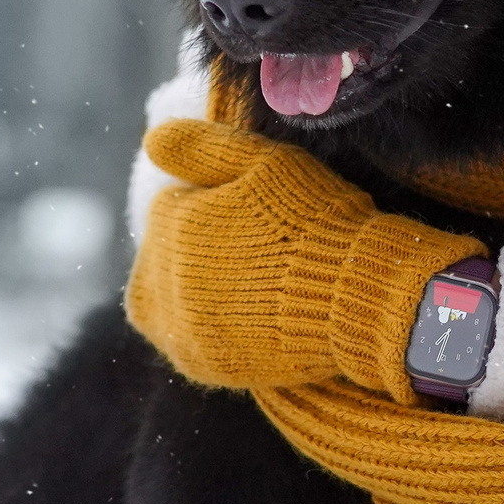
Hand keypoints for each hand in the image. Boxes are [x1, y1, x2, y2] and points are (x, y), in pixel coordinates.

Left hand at [125, 116, 484, 403]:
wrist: (352, 293)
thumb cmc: (314, 220)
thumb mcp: (264, 162)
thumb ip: (203, 147)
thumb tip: (151, 140)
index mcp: (176, 224)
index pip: (168, 206)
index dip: (206, 202)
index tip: (243, 210)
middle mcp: (166, 279)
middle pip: (159, 254)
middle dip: (190, 245)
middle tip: (243, 246)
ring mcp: (181, 327)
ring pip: (155, 300)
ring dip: (180, 286)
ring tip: (228, 280)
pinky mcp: (202, 363)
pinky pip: (177, 341)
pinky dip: (193, 324)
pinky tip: (228, 312)